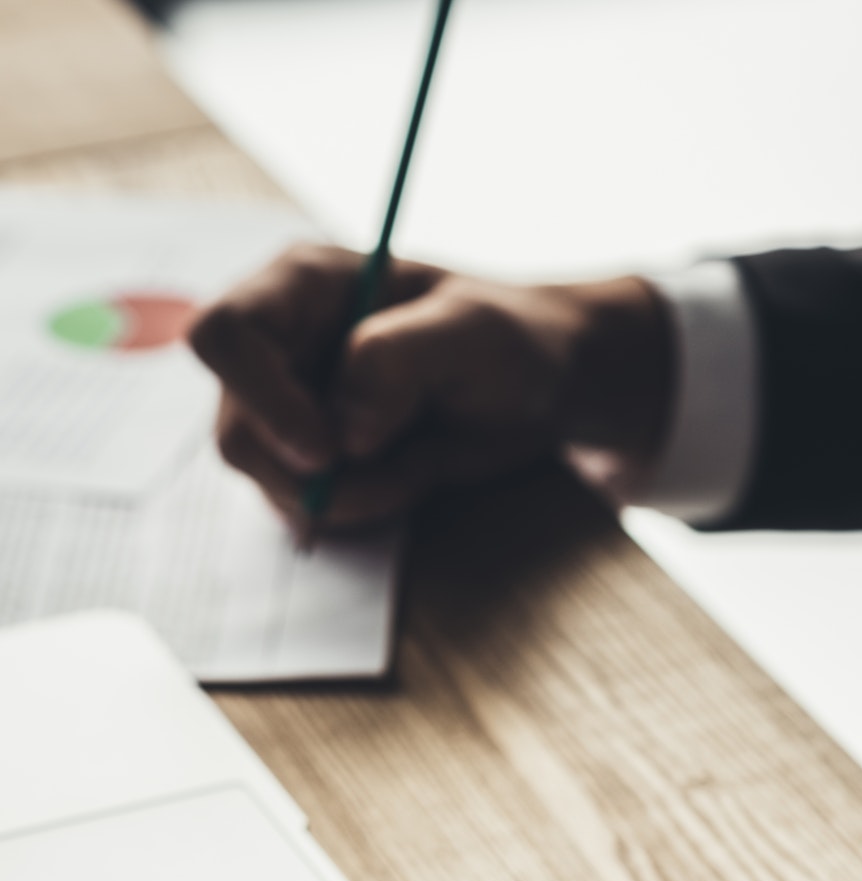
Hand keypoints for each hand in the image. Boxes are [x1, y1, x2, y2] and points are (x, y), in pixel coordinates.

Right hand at [188, 244, 672, 529]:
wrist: (536, 386)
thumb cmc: (507, 338)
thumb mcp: (471, 332)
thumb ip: (400, 358)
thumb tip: (344, 426)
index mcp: (300, 286)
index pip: (223, 335)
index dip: (259, 398)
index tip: (327, 449)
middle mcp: (280, 345)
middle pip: (235, 429)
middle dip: (306, 471)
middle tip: (385, 473)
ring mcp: (288, 406)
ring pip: (265, 478)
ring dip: (341, 496)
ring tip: (412, 467)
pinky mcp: (311, 457)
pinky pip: (303, 506)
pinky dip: (355, 510)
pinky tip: (406, 479)